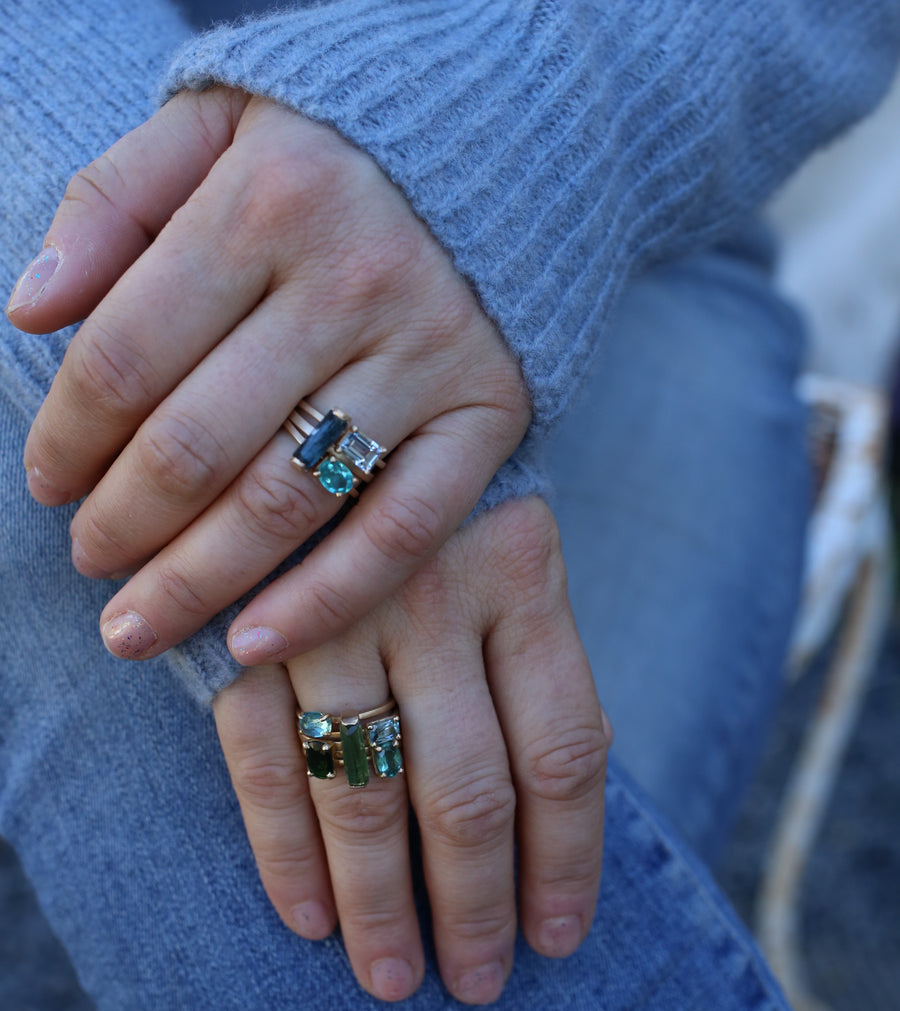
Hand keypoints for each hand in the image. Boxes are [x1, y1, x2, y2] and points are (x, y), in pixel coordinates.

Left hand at [7, 88, 529, 662]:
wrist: (511, 141)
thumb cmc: (335, 144)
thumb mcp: (212, 125)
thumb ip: (112, 202)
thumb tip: (28, 311)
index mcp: (263, 203)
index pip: (128, 355)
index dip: (67, 437)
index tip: (45, 483)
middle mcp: (349, 282)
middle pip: (196, 444)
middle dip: (120, 524)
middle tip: (87, 563)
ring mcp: (425, 358)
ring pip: (285, 503)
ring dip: (195, 583)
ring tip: (134, 628)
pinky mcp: (485, 415)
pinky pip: (401, 531)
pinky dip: (325, 599)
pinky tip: (252, 645)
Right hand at [214, 499, 609, 1003]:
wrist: (310, 375)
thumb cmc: (437, 492)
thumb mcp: (511, 542)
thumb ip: (533, 659)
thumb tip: (557, 818)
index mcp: (526, 573)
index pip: (565, 750)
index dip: (566, 860)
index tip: (558, 941)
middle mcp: (437, 596)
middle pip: (470, 790)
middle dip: (476, 905)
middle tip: (477, 984)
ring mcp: (333, 608)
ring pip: (363, 790)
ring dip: (379, 903)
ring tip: (392, 981)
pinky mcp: (242, 622)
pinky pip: (262, 760)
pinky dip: (284, 851)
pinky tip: (307, 920)